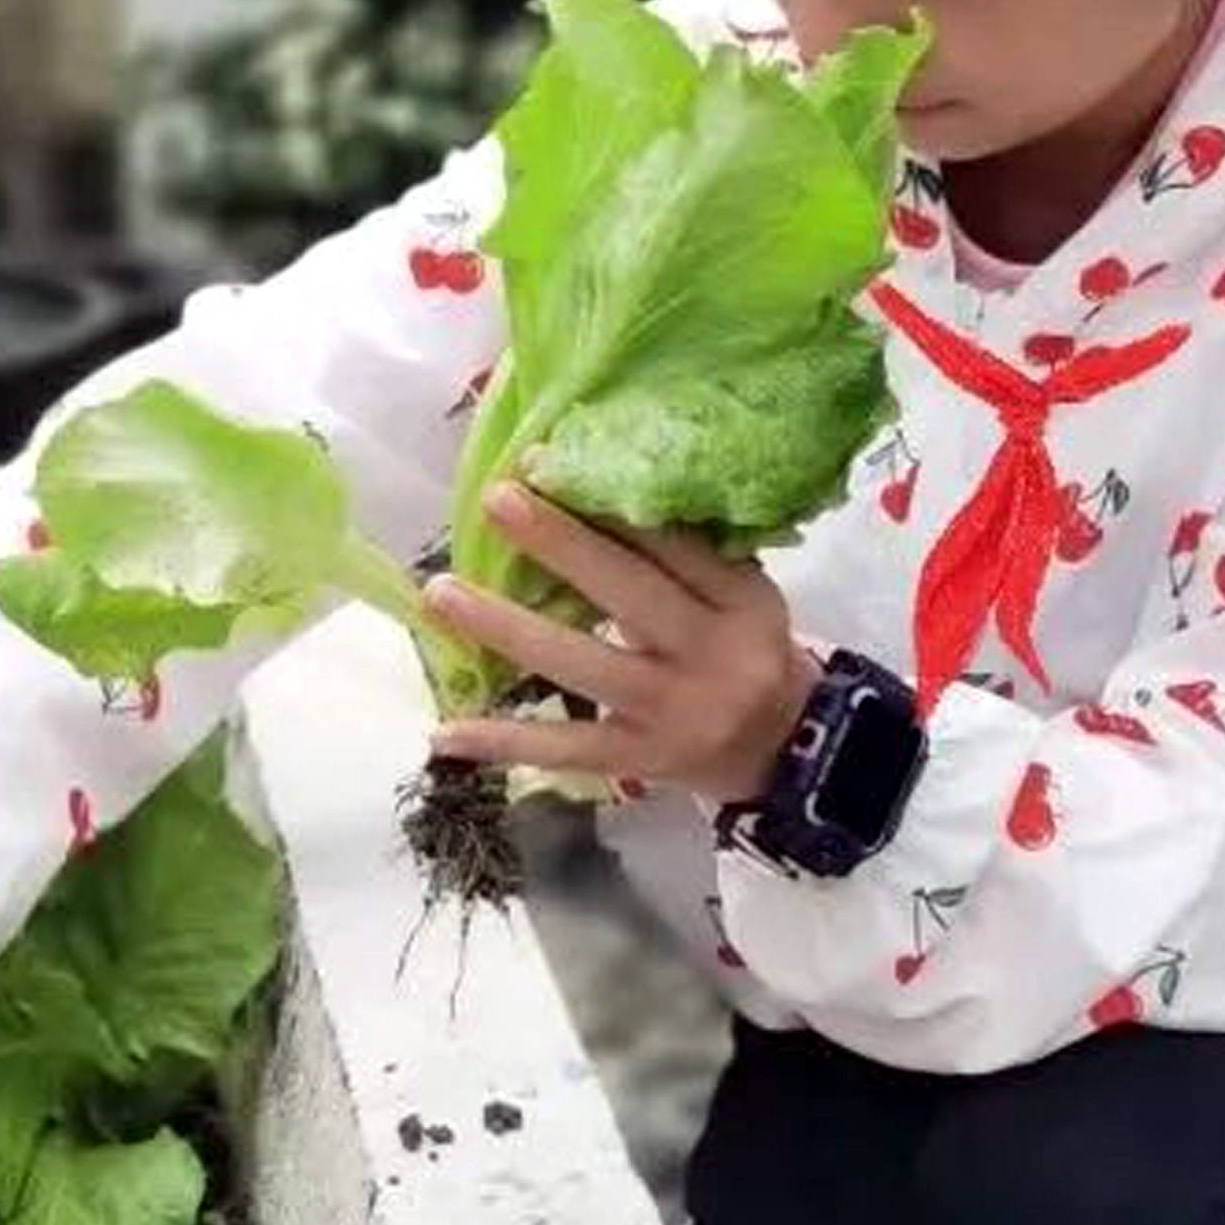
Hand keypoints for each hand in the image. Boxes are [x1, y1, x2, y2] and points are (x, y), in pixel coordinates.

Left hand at [421, 482, 811, 803]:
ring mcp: (671, 713)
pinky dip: (504, 742)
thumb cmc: (743, 649)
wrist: (783, 748)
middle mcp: (710, 655)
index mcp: (741, 601)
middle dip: (559, 544)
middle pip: (628, 593)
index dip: (607, 503)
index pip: (673, 545)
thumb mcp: (741, 596)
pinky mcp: (639, 761)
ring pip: (581, 665)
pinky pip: (564, 749)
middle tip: (496, 499)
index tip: (543, 463)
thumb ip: (683, 553)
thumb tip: (590, 484)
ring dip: (505, 629)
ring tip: (441, 593)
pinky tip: (445, 733)